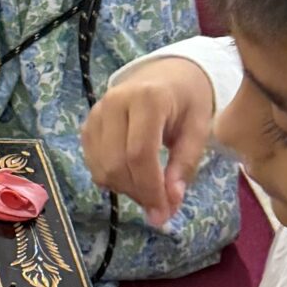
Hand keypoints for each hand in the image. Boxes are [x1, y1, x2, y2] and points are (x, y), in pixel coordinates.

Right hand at [81, 57, 217, 226]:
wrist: (168, 73)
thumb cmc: (188, 100)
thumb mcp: (199, 129)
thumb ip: (184, 165)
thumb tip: (169, 204)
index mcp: (148, 99)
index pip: (140, 154)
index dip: (150, 189)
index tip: (163, 214)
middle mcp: (114, 102)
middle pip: (116, 164)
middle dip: (137, 193)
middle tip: (159, 205)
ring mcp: (96, 113)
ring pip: (101, 168)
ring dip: (124, 189)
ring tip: (148, 189)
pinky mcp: (87, 124)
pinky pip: (92, 164)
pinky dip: (111, 179)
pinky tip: (132, 176)